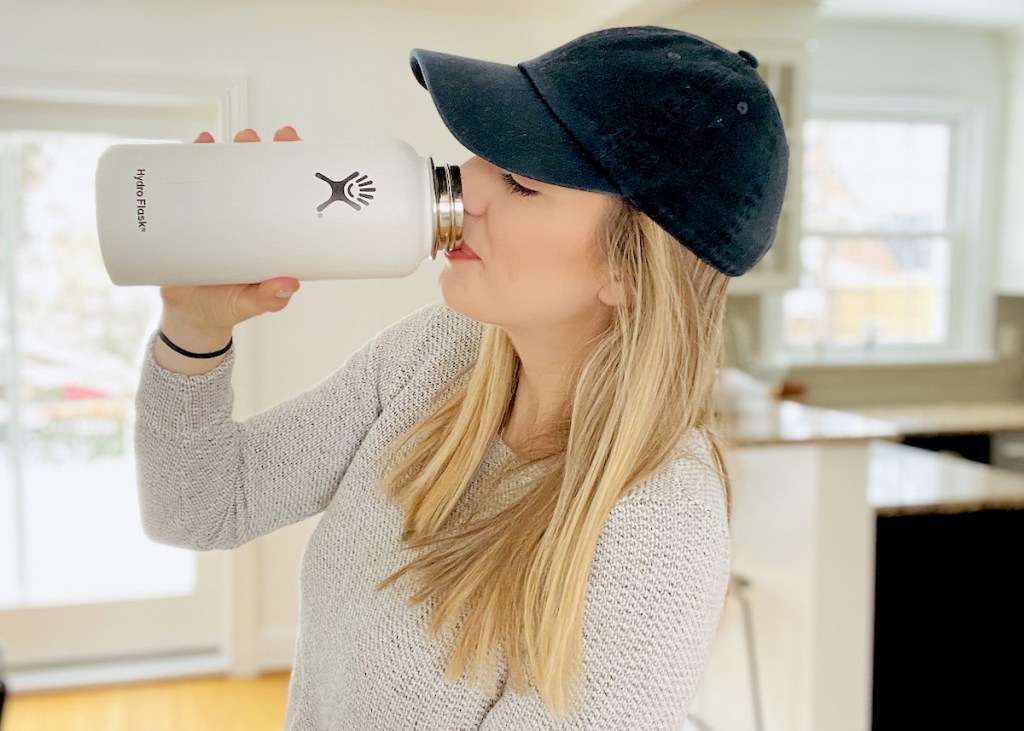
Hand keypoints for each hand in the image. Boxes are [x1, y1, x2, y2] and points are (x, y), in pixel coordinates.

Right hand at [159, 126, 303, 333]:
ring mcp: (216, 214)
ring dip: (223, 150)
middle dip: (257, 150)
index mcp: (268, 233)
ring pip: (222, 174)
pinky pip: (188, 185)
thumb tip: (289, 285)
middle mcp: (245, 218)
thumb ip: (268, 298)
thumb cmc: (227, 307)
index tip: (294, 144)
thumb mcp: (249, 303)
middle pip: (255, 174)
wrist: (189, 316)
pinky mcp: (188, 216)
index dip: (292, 166)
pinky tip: (192, 147)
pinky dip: (187, 163)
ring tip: (221, 140)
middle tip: (253, 139)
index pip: (285, 192)